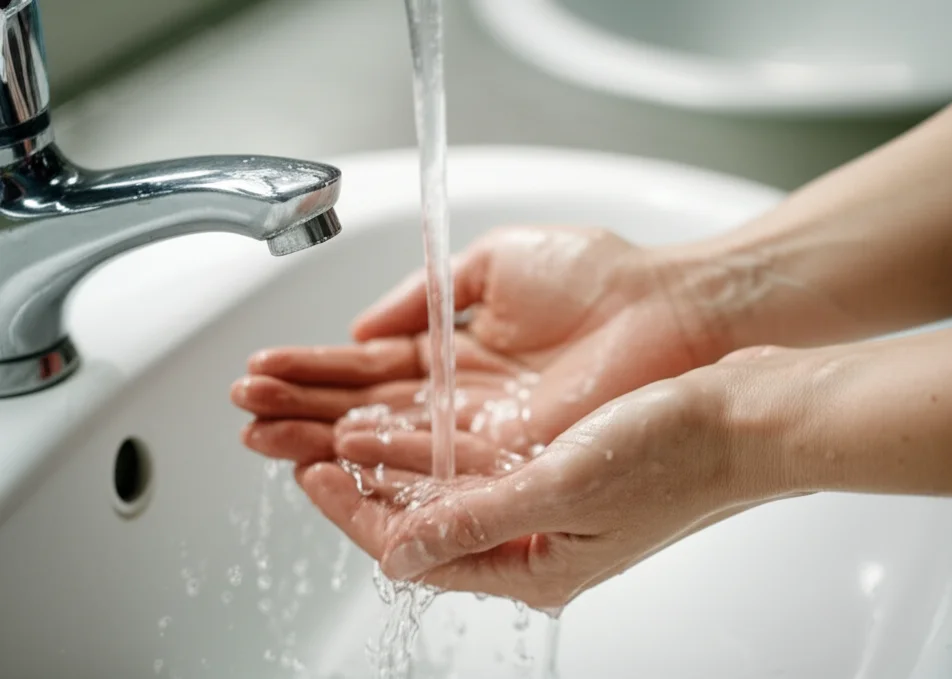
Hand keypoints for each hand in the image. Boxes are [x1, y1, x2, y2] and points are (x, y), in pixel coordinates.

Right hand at [231, 225, 727, 467]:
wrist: (671, 310)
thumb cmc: (600, 277)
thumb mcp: (495, 262)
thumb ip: (425, 294)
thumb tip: (363, 321)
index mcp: (460, 349)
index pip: (372, 366)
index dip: (317, 368)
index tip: (263, 366)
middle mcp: (464, 399)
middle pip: (369, 409)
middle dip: (303, 407)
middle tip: (244, 407)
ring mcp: (486, 434)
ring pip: (389, 441)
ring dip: (322, 436)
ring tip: (262, 433)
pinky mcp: (513, 459)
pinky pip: (436, 466)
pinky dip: (381, 459)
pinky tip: (329, 452)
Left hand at [293, 342, 827, 608]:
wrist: (744, 417)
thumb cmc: (676, 456)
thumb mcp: (564, 489)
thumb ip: (476, 520)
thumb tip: (398, 553)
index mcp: (536, 566)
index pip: (420, 550)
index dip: (356, 512)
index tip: (310, 471)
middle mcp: (535, 542)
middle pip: (422, 521)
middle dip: (358, 486)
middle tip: (301, 446)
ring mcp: (546, 505)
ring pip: (443, 488)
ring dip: (389, 459)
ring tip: (336, 429)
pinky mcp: (558, 467)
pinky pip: (476, 461)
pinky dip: (434, 442)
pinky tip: (406, 419)